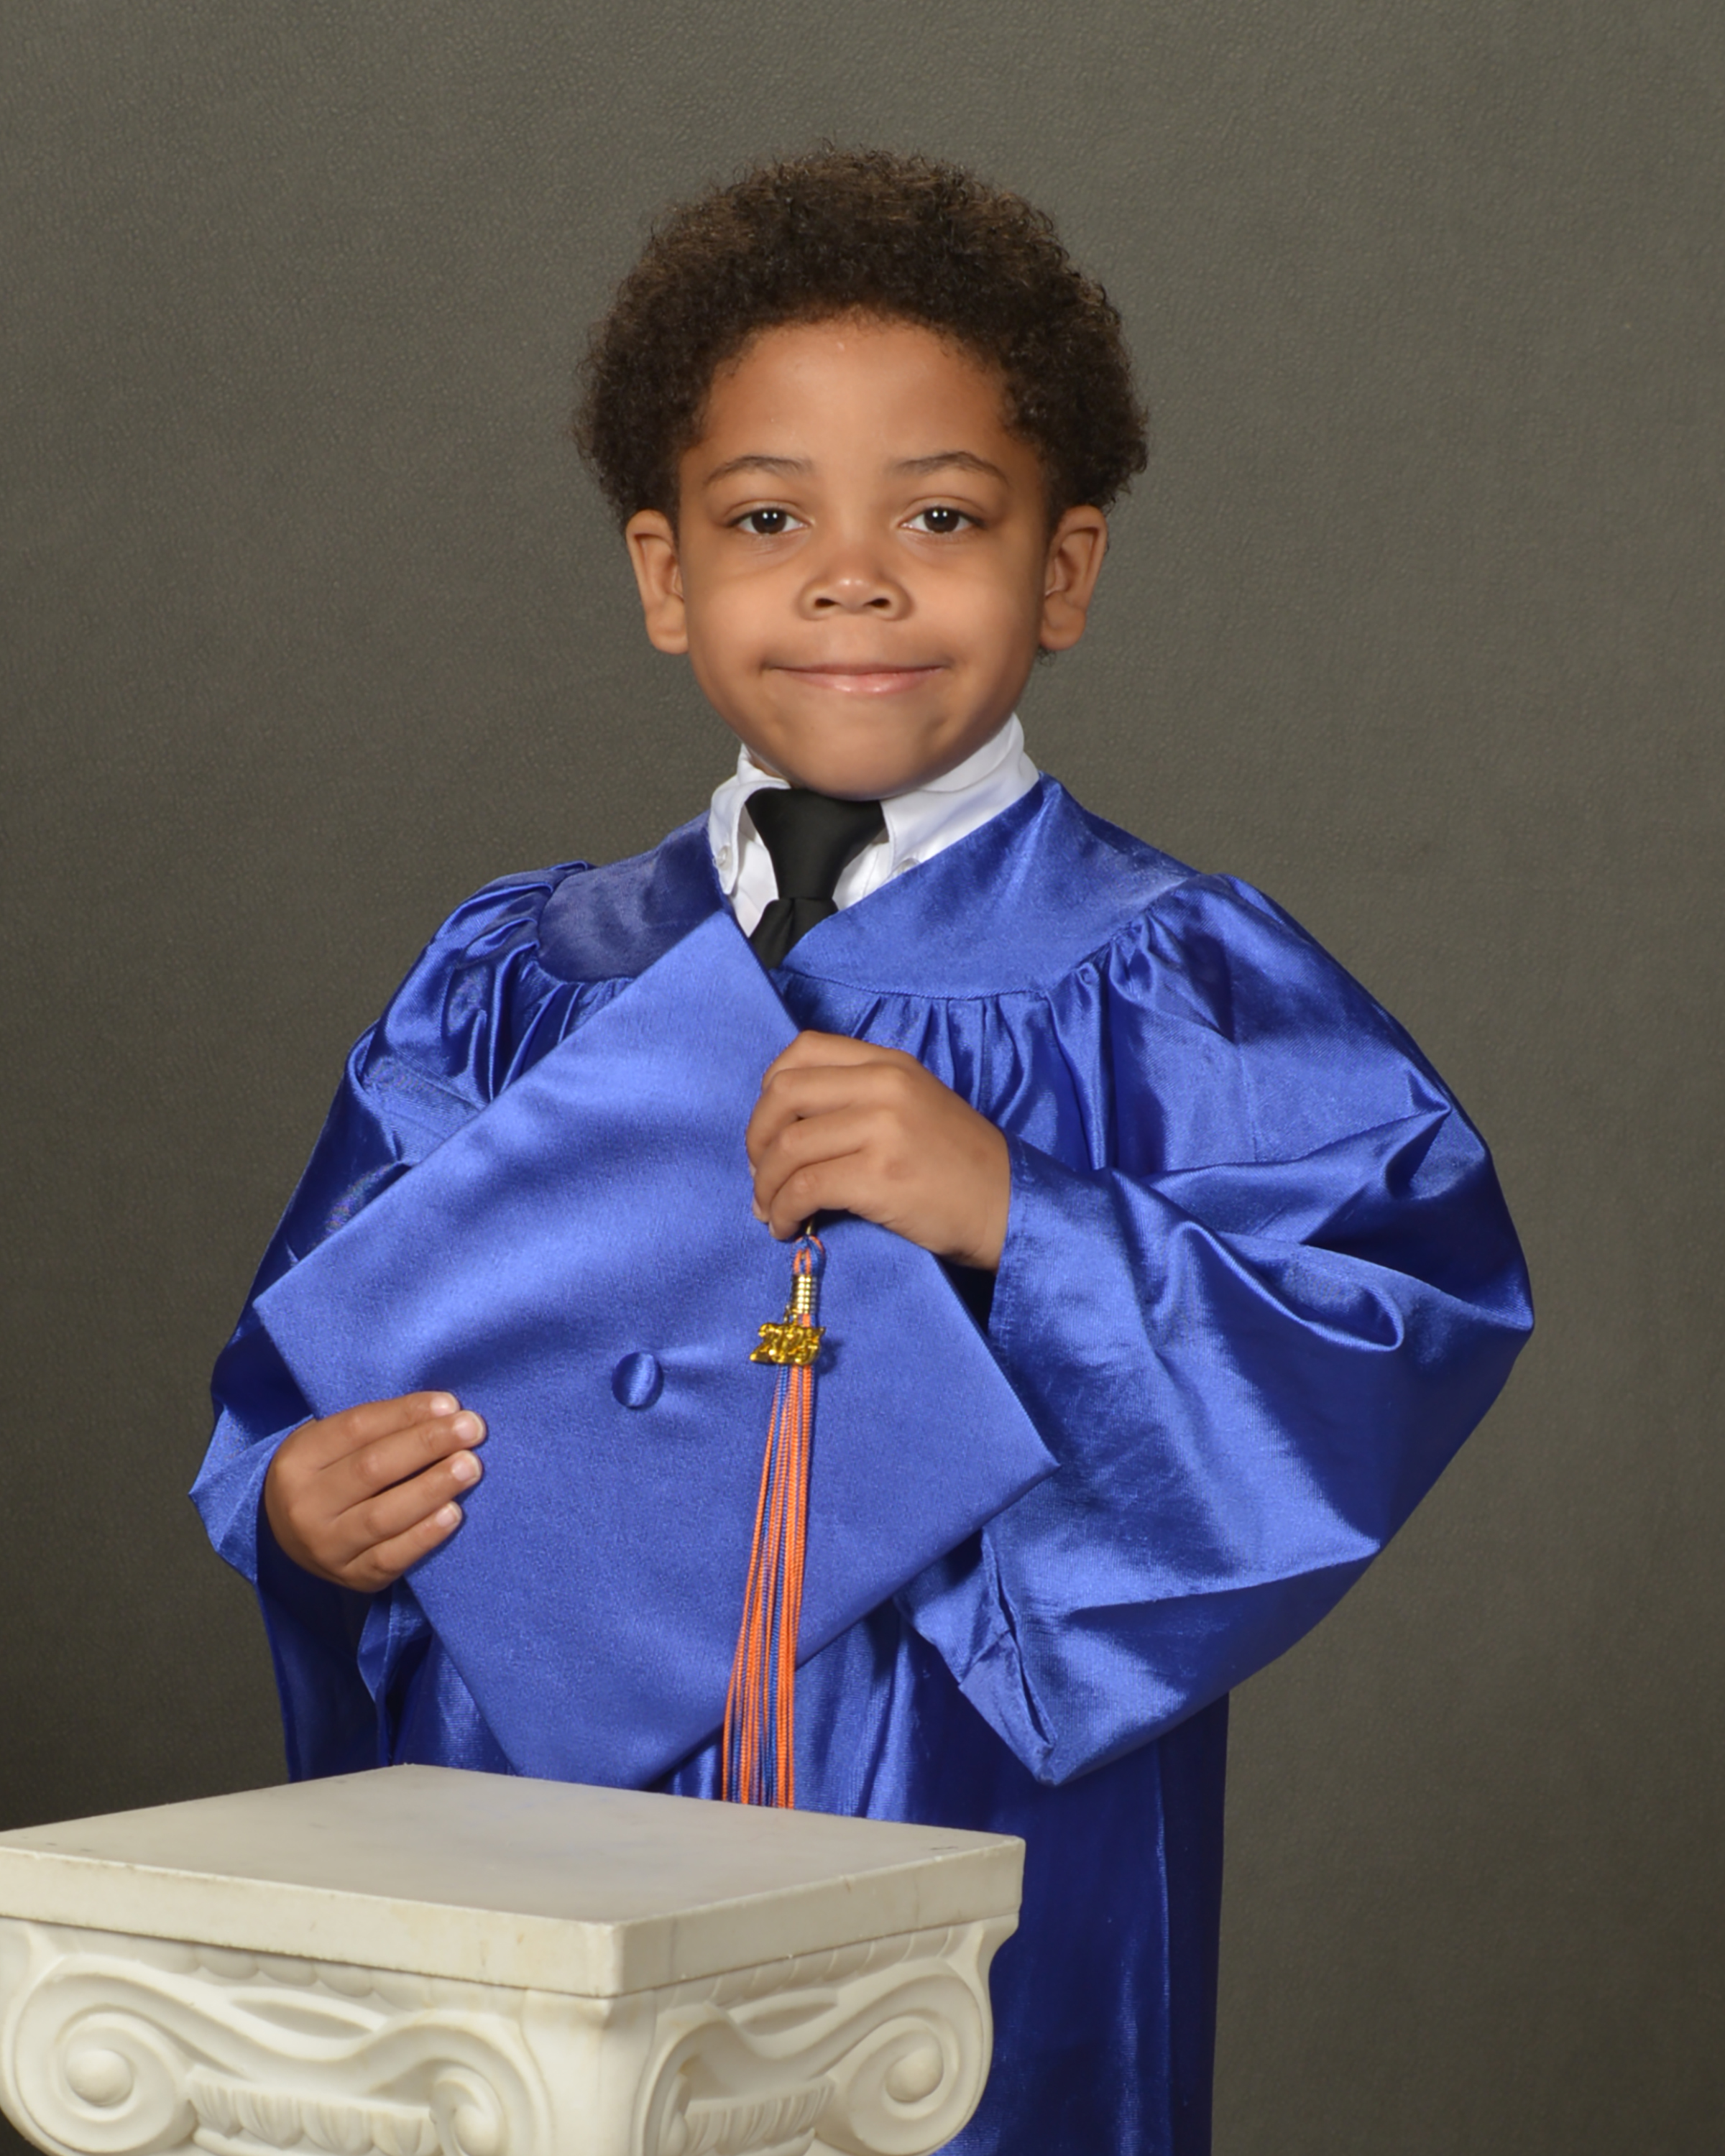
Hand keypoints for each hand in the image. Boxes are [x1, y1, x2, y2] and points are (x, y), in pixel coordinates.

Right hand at [263, 1393, 485, 1591]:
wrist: (292, 1537)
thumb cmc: (329, 1475)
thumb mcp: (331, 1443)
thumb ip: (378, 1428)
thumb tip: (445, 1412)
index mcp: (298, 1459)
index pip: (357, 1428)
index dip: (406, 1413)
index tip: (450, 1404)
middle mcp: (305, 1505)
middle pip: (372, 1468)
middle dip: (428, 1444)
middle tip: (472, 1429)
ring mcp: (325, 1546)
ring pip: (383, 1516)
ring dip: (433, 1488)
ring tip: (470, 1467)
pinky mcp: (352, 1577)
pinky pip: (391, 1557)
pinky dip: (425, 1535)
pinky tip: (453, 1513)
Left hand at [746, 1032, 1009, 1269]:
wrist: (1009, 1206)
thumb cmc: (960, 1164)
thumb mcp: (915, 1105)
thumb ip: (861, 1098)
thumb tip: (788, 1129)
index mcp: (889, 1063)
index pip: (803, 1051)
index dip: (770, 1090)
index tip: (771, 1128)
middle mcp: (883, 1086)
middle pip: (783, 1096)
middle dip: (756, 1139)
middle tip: (760, 1174)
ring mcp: (882, 1129)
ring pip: (787, 1147)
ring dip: (766, 1186)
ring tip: (769, 1211)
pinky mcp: (879, 1176)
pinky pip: (805, 1187)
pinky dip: (783, 1210)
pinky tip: (787, 1227)